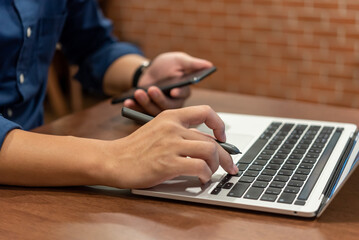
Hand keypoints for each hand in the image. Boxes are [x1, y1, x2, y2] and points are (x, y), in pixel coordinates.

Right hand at [102, 105, 237, 188]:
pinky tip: (201, 179)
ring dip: (216, 166)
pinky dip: (205, 175)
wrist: (114, 160)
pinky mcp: (168, 164)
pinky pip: (199, 167)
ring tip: (211, 173)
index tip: (222, 138)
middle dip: (225, 156)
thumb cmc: (135, 148)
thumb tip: (206, 144)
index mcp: (170, 117)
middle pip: (212, 141)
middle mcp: (173, 128)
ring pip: (210, 152)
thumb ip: (179, 133)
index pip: (205, 112)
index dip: (219, 125)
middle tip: (229, 166)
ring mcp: (170, 145)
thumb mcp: (157, 130)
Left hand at [123, 52, 212, 115]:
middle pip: (168, 106)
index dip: (179, 93)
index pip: (183, 95)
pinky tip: (127, 102)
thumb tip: (209, 65)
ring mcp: (159, 109)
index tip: (174, 90)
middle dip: (159, 98)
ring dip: (145, 103)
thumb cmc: (166, 66)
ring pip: (154, 111)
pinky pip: (140, 113)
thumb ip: (192, 64)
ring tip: (138, 92)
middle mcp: (173, 103)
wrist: (148, 71)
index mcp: (182, 92)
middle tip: (151, 88)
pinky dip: (133, 108)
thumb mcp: (179, 61)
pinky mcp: (146, 111)